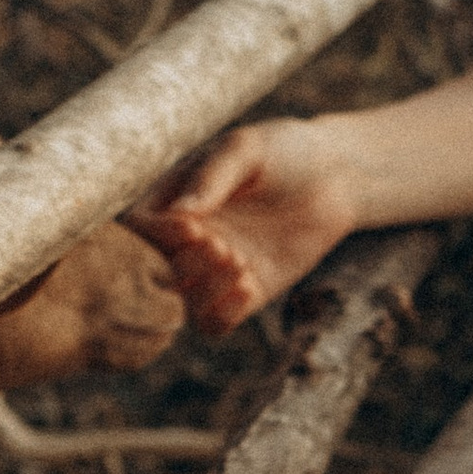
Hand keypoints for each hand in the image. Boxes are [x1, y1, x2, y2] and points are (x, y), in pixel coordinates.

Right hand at [136, 121, 361, 332]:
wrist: (336, 176)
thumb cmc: (284, 150)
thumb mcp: (247, 149)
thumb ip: (213, 176)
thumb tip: (179, 212)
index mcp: (172, 198)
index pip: (136, 228)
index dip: (156, 236)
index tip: (194, 228)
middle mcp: (184, 239)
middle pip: (152, 271)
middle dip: (183, 265)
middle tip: (223, 247)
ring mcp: (211, 270)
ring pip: (180, 303)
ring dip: (203, 292)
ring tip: (241, 263)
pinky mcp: (242, 293)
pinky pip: (213, 323)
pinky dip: (223, 315)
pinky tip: (250, 286)